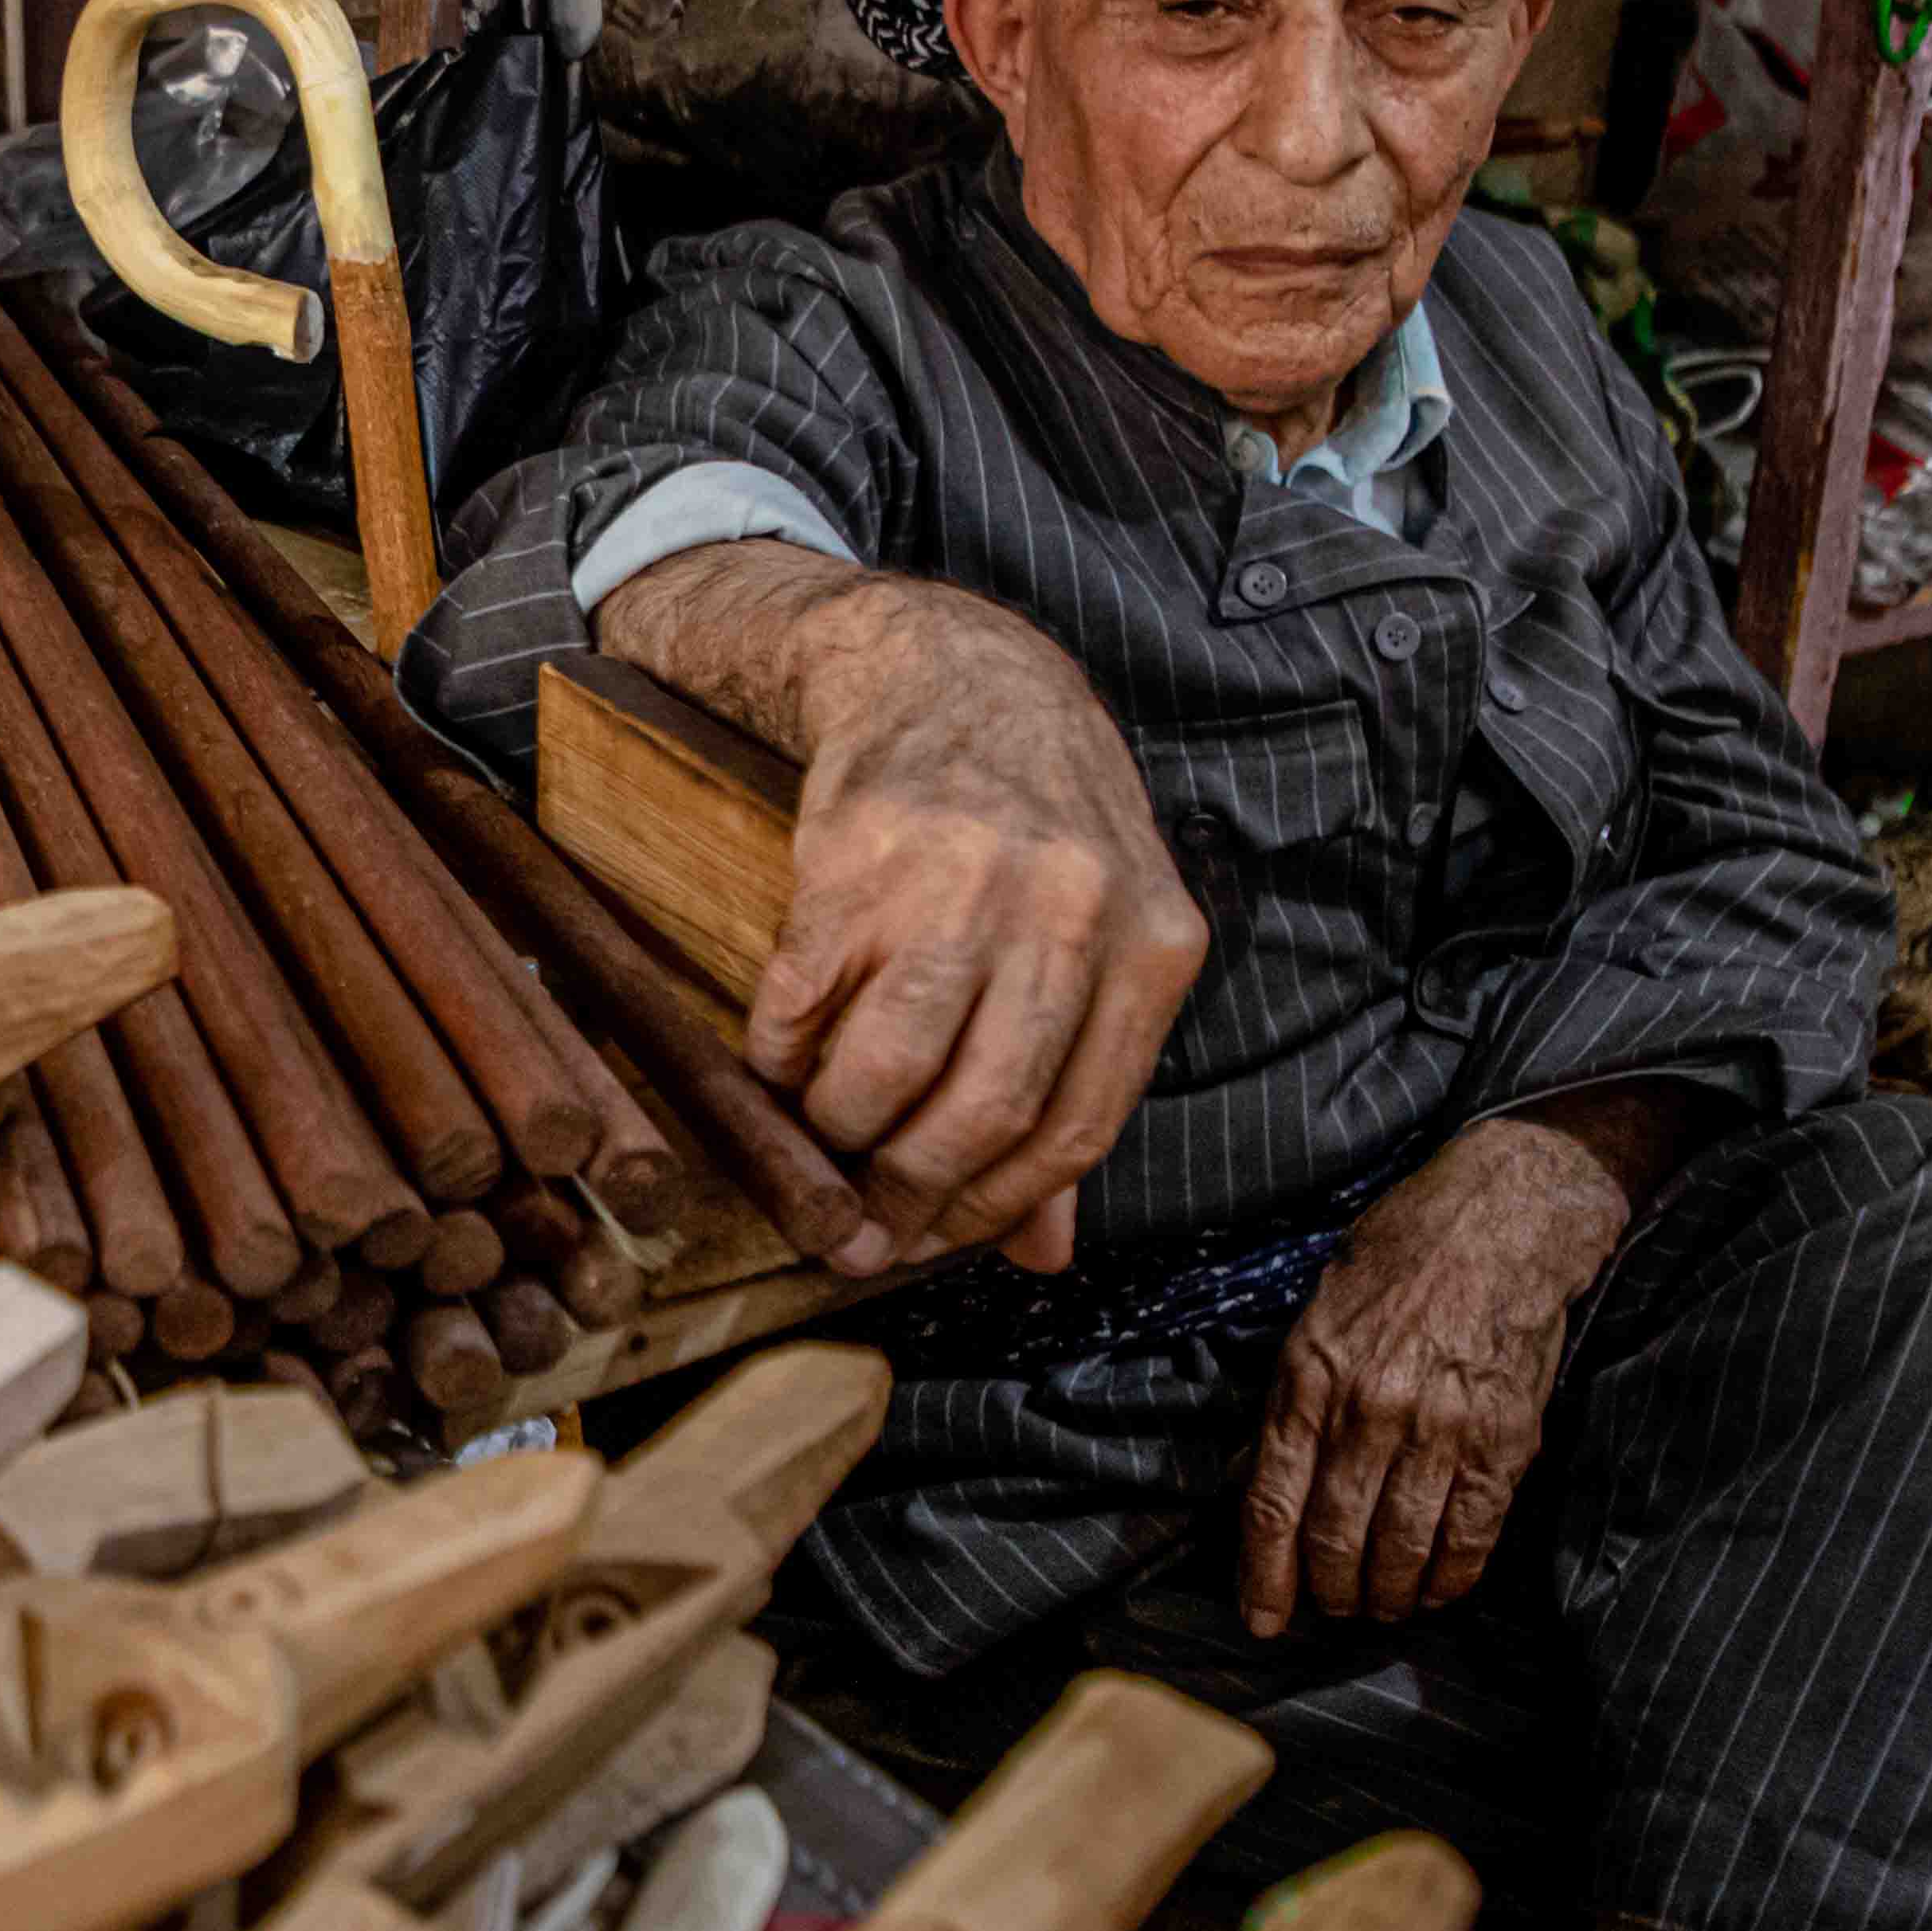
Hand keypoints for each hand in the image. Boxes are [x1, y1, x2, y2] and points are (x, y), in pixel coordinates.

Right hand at [599, 553, 1210, 1277]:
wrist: (955, 674)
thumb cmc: (1038, 831)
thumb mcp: (1100, 947)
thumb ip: (1075, 1092)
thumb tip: (1043, 1256)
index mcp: (1153, 946)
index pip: (1076, 1128)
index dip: (996, 1209)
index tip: (934, 1239)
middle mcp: (1067, 912)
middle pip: (984, 1111)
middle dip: (911, 1191)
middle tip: (864, 1223)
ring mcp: (961, 882)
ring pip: (889, 1071)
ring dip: (841, 1132)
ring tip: (824, 1137)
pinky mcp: (856, 858)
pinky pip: (803, 1006)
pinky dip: (779, 1059)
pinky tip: (779, 1064)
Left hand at [1238, 1115, 1628, 1635]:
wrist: (1501, 1218)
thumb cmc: (1399, 1261)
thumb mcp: (1317, 1318)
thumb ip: (1291, 1401)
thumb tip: (1258, 1479)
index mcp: (1308, 1379)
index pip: (1272, 1504)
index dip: (1264, 1576)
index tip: (1263, 1620)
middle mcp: (1368, 1411)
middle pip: (1333, 1538)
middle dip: (1329, 1592)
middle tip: (1334, 1609)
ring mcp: (1438, 1429)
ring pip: (1400, 1549)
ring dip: (1387, 1595)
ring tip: (1383, 1607)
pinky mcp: (1503, 1440)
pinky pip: (1471, 1535)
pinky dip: (1451, 1578)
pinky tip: (1439, 1591)